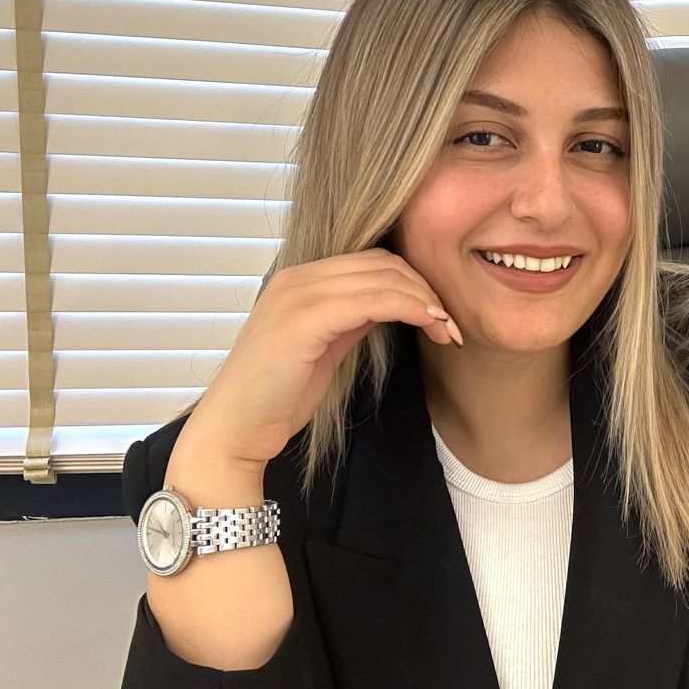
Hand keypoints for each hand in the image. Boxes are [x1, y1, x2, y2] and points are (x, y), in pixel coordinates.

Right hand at [189, 248, 461, 468]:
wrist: (237, 427)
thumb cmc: (279, 395)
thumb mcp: (325, 347)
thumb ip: (352, 319)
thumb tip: (392, 305)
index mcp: (301, 281)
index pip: (373, 262)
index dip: (415, 284)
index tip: (442, 317)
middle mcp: (297, 278)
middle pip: (383, 264)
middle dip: (427, 291)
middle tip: (452, 326)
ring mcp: (297, 294)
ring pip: (382, 277)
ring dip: (425, 301)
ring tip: (448, 331)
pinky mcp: (303, 319)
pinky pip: (371, 300)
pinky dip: (409, 308)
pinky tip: (429, 325)